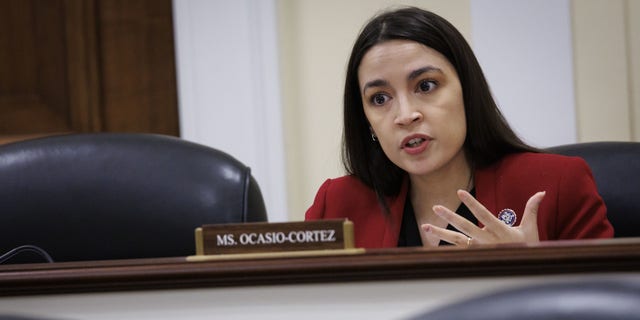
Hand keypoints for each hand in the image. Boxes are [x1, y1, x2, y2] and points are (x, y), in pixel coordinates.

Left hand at [421, 190, 545, 246]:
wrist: (525, 269)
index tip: (460, 192)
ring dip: (440, 233)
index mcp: (500, 231)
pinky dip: (444, 245)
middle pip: (465, 227)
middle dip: (450, 217)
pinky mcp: (475, 255)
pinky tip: (432, 238)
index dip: (472, 203)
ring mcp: (479, 250)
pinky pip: (457, 249)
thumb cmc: (527, 247)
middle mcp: (487, 241)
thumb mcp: (530, 228)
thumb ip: (531, 209)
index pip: (483, 214)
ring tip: (425, 227)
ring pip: (457, 241)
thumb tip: (541, 193)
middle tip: (435, 207)